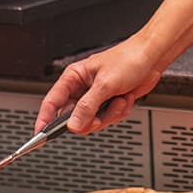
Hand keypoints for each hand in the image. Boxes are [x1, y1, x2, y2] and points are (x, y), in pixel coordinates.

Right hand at [36, 35, 166, 133]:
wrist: (152, 58)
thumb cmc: (129, 59)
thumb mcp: (105, 84)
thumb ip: (87, 106)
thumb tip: (73, 125)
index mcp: (74, 77)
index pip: (52, 101)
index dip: (44, 119)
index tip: (40, 135)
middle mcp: (82, 88)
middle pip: (73, 117)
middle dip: (90, 119)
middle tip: (98, 116)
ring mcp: (97, 97)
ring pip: (92, 121)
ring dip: (109, 115)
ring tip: (118, 100)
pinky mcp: (110, 103)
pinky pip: (108, 119)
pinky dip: (119, 112)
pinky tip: (125, 99)